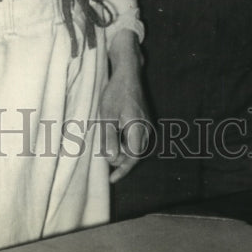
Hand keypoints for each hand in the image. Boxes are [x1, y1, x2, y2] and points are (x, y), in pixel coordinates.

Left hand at [99, 30, 150, 183]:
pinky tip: (115, 139)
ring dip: (123, 152)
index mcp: (138, 127)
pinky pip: (137, 138)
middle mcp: (147, 128)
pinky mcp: (144, 119)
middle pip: (136, 154)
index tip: (112, 179)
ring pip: (136, 147)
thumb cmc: (116, 92)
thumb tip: (111, 159)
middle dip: (121, 159)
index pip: (133, 157)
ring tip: (107, 148)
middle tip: (104, 156)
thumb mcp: (107, 114)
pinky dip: (126, 143)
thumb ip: (109, 137)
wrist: (128, 73)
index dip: (122, 168)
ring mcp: (147, 123)